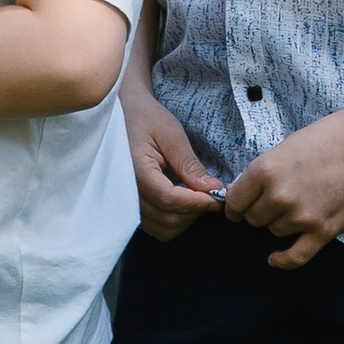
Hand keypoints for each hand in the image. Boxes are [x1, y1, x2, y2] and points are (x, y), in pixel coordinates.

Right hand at [124, 79, 223, 239]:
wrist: (124, 115)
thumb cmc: (146, 118)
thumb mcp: (171, 134)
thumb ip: (189, 163)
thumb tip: (212, 188)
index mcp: (135, 171)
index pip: (168, 199)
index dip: (197, 202)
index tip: (219, 196)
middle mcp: (127, 192)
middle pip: (167, 218)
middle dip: (195, 211)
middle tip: (213, 194)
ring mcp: (128, 202)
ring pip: (164, 228)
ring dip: (186, 218)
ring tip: (198, 196)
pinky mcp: (133, 207)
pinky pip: (156, 226)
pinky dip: (175, 219)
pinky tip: (184, 199)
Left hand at [219, 109, 343, 269]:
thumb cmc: (326, 138)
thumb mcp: (284, 147)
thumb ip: (260, 173)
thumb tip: (235, 194)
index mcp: (265, 170)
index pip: (235, 202)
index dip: (236, 205)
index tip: (239, 208)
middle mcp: (280, 195)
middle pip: (254, 219)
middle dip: (261, 211)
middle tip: (278, 199)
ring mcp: (302, 215)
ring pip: (275, 231)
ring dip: (282, 222)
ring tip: (302, 201)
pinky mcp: (324, 230)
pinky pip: (296, 257)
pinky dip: (283, 261)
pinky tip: (274, 258)